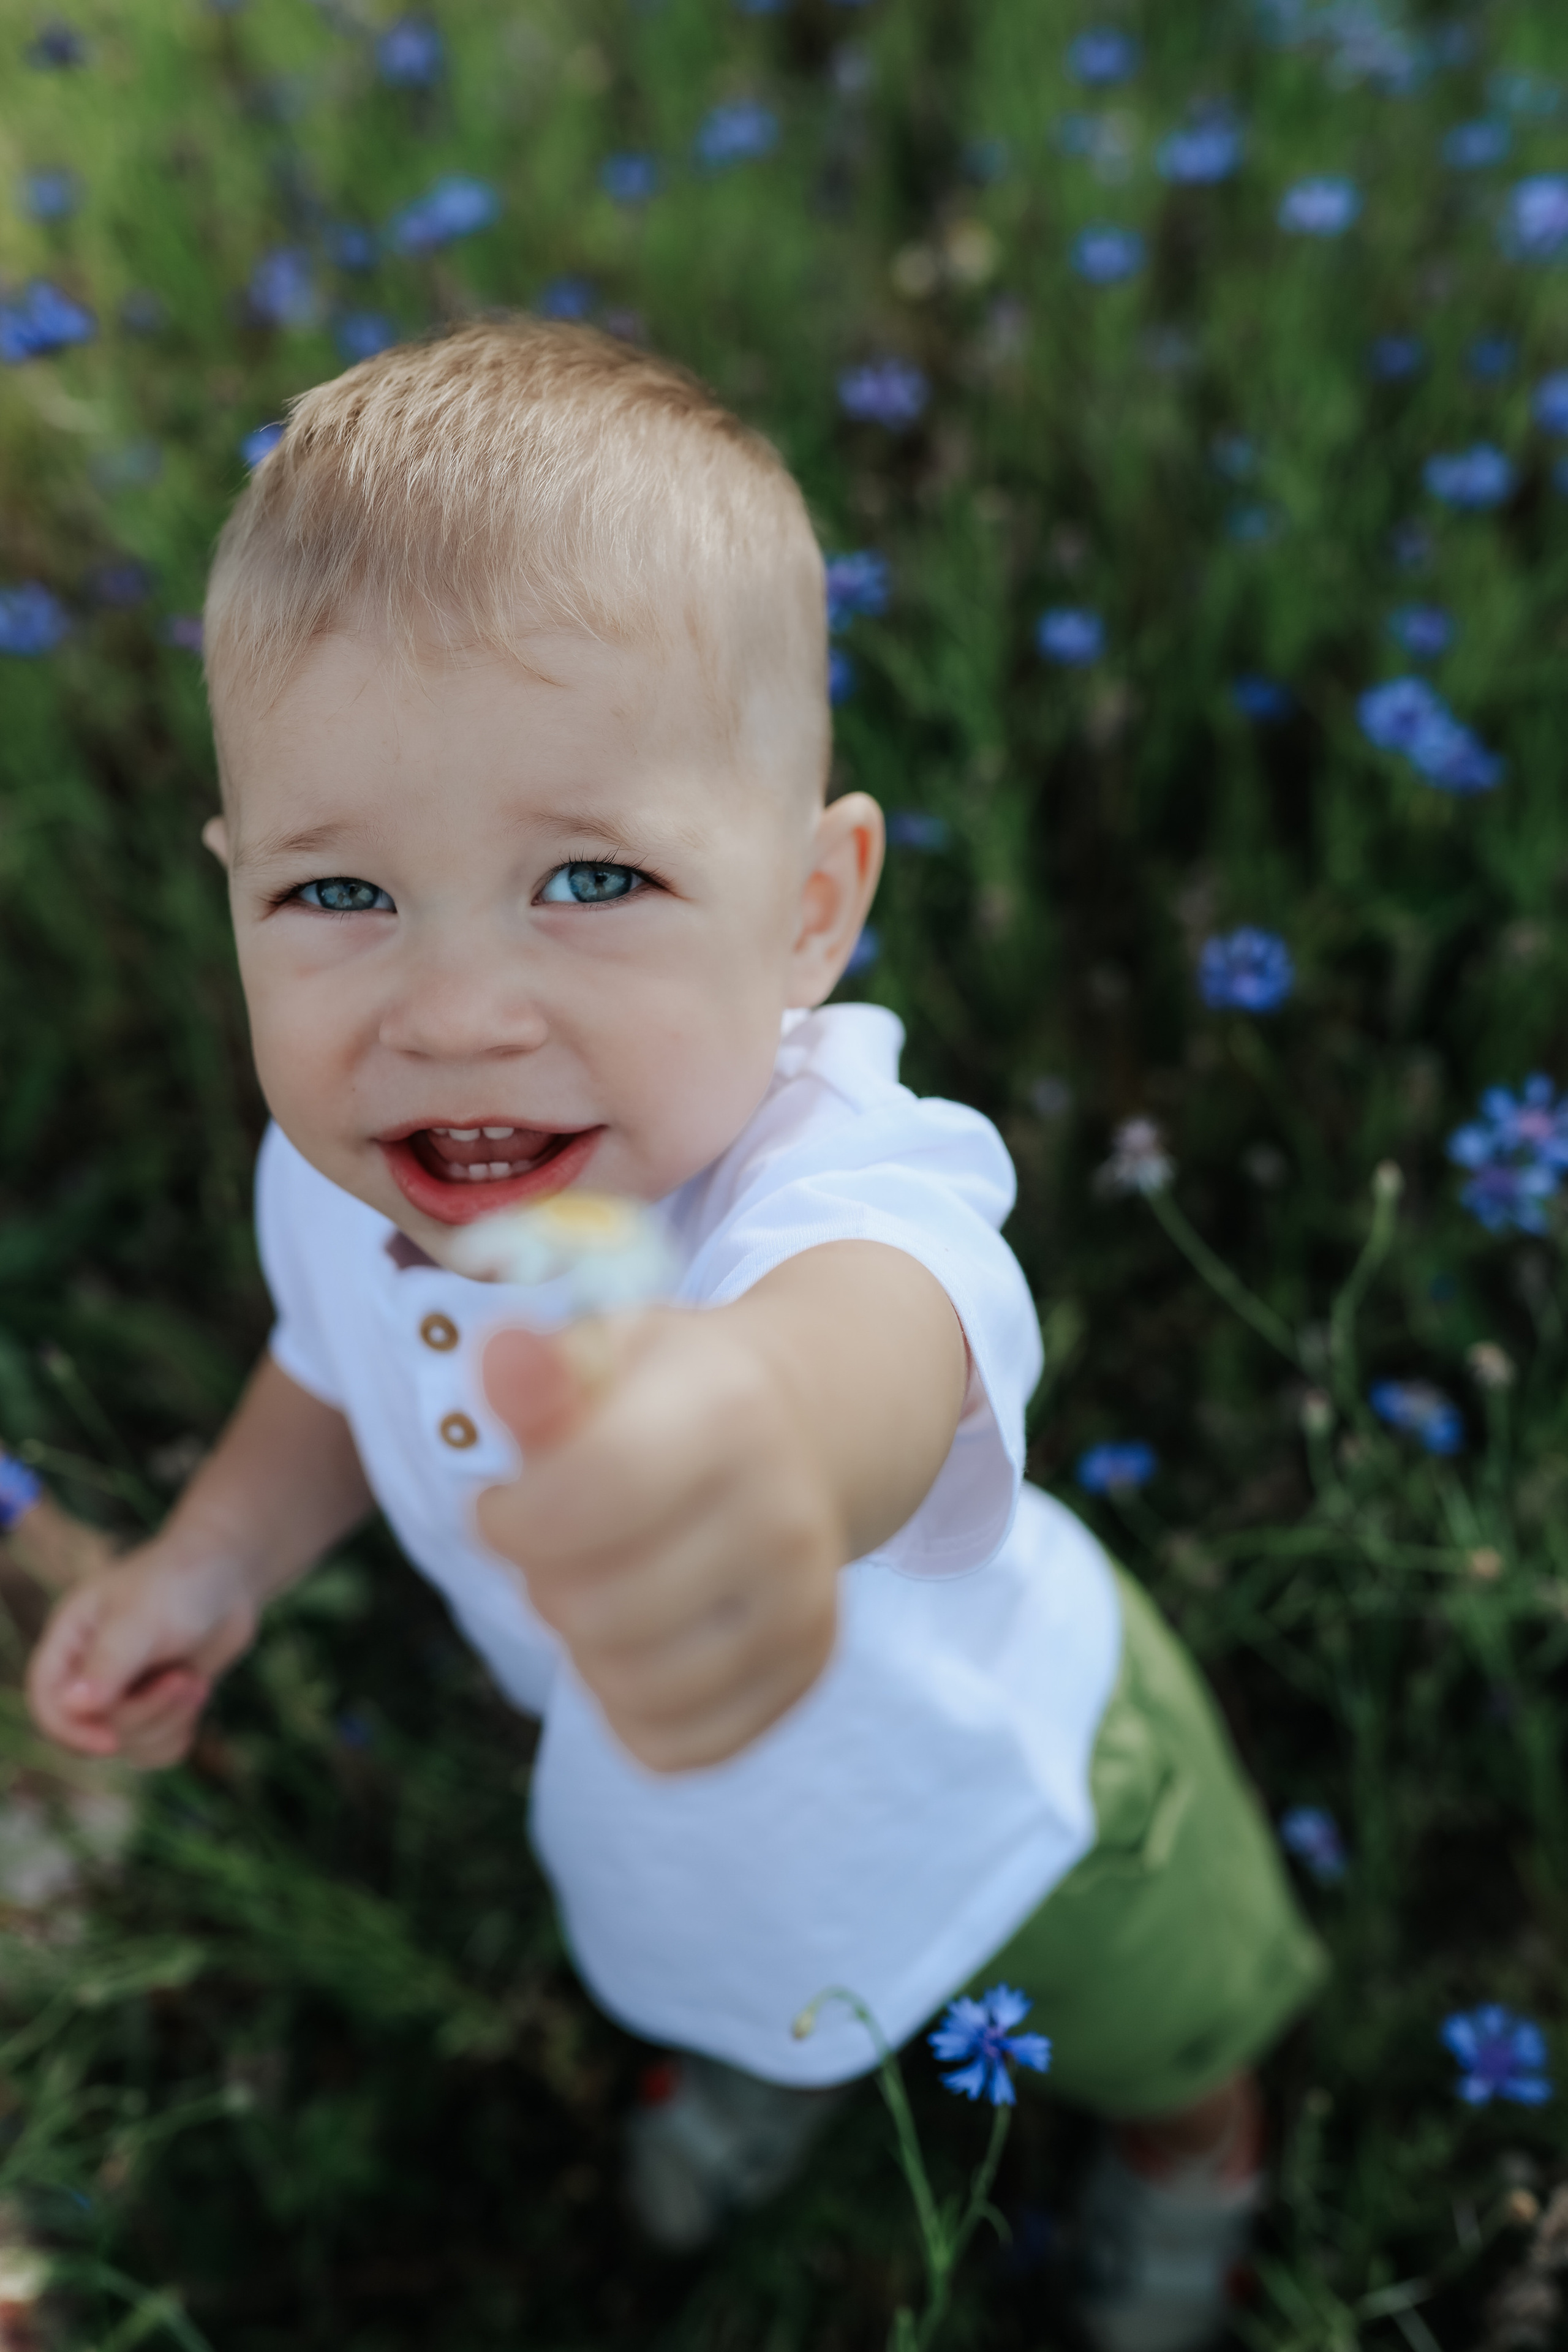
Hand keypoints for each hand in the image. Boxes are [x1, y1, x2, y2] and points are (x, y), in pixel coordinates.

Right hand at [26, 1545, 257, 1767]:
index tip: (111, 1742)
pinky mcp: (154, 1705)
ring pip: (129, 1743)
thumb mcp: (141, 1619)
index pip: (46, 1700)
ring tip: (194, 1681)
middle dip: (145, 1712)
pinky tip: (197, 1692)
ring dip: (168, 1720)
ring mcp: (122, 1691)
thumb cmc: (179, 1583)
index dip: (69, 1730)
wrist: (229, 1578)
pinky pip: (155, 1748)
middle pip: (95, 1728)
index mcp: (69, 1641)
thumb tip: (73, 1707)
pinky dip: (180, 1729)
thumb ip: (108, 1663)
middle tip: (182, 1679)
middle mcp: (89, 1671)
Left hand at [477, 1311, 843, 1772]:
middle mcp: (783, 1513)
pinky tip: (632, 1643)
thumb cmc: (673, 1393)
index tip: (499, 1504)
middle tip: (554, 1545)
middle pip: (597, 1610)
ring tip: (596, 1587)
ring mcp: (804, 1601)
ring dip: (580, 1649)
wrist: (805, 1427)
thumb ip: (540, 1372)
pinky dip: (627, 1710)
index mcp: (726, 1414)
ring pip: (631, 1688)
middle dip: (541, 1582)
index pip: (586, 1500)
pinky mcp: (805, 1669)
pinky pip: (673, 1746)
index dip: (510, 1520)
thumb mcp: (610, 1354)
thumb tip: (496, 1360)